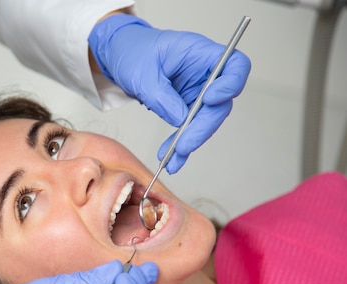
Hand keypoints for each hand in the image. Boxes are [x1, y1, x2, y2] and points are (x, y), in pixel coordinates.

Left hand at [89, 14, 250, 172]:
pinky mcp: (187, 107)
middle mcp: (205, 73)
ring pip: (206, 120)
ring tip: (173, 159)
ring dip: (191, 141)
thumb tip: (181, 120)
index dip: (230, 84)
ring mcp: (197, 91)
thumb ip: (162, 96)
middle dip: (203, 127)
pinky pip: (189, 128)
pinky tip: (172, 159)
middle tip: (184, 145)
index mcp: (200, 52)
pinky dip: (180, 144)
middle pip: (220, 102)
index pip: (235, 65)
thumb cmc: (133, 52)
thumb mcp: (142, 72)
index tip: (211, 99)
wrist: (121, 56)